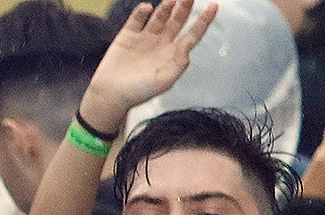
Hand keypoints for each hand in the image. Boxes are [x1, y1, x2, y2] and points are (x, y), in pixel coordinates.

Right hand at [81, 0, 217, 132]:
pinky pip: (136, 19)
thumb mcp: (164, 81)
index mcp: (172, 54)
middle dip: (185, 8)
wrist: (110, 95)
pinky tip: (147, 9)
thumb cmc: (138, 92)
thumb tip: (188, 45)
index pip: (193, 34)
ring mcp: (144, 38)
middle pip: (177, 21)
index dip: (204, 20)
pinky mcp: (127, 36)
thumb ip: (179, 63)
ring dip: (167, 7)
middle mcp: (160, 43)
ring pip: (159, 17)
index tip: (214, 6)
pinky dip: (141, 12)